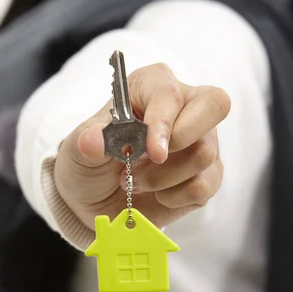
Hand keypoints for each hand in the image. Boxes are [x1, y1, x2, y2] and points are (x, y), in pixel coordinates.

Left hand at [54, 63, 230, 231]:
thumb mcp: (77, 153)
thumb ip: (86, 143)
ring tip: (136, 180)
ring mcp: (202, 142)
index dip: (163, 120)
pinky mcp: (208, 175)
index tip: (151, 151)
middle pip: (215, 104)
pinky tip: (157, 195)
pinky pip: (203, 187)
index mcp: (150, 88)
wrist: (98, 204)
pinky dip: (173, 198)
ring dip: (163, 178)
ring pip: (204, 154)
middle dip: (181, 139)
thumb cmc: (91, 165)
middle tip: (151, 160)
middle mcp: (185, 108)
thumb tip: (92, 140)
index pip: (170, 92)